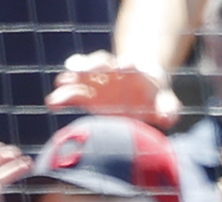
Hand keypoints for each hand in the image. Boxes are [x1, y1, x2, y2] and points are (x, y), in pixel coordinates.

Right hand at [47, 51, 177, 128]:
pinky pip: (73, 92)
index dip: (127, 65)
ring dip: (73, 77)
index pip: (132, 64)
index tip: (122, 65)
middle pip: (103, 62)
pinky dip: (63, 96)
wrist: (140, 94)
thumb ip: (169, 109)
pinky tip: (52, 102)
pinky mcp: (88, 92)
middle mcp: (115, 72)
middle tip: (83, 68)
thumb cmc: (155, 99)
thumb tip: (168, 117)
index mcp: (137, 72)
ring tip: (60, 82)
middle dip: (93, 65)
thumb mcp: (165, 103)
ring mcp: (100, 80)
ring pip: (84, 73)